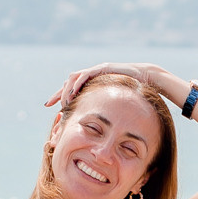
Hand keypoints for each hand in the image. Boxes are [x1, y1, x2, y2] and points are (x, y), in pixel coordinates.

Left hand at [45, 61, 171, 109]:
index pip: (72, 90)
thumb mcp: (116, 105)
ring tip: (63, 102)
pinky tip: (73, 92)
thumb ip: (108, 112)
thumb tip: (101, 129)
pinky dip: (78, 83)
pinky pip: (86, 74)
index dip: (61, 98)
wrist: (148, 79)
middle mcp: (92, 76)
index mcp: (92, 84)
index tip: (51, 107)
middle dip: (58, 94)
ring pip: (73, 77)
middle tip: (49, 104)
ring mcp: (96, 70)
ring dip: (66, 89)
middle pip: (68, 83)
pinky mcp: (102, 68)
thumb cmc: (135, 94)